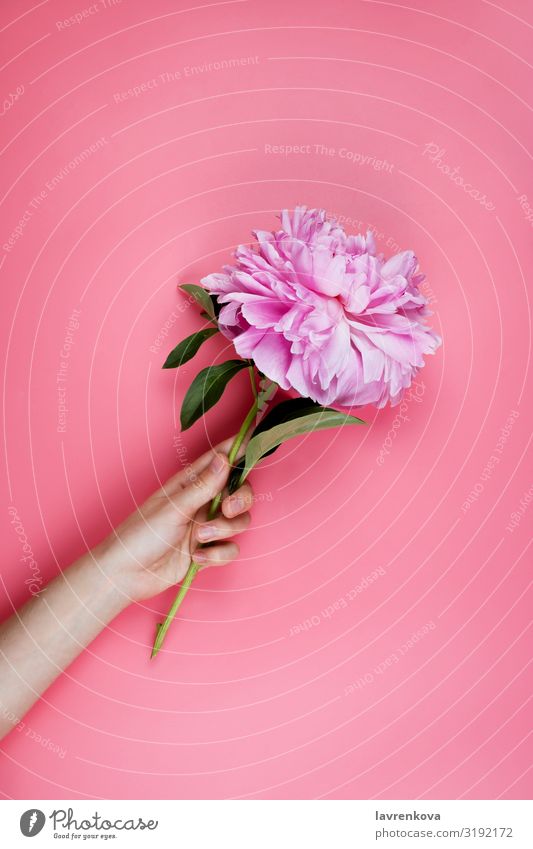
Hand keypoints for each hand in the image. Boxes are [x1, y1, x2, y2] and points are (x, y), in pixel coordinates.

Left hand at [94, 438, 252, 603]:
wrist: (127, 575)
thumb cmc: (140, 536)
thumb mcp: (173, 508)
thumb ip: (204, 486)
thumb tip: (225, 457)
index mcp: (190, 484)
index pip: (219, 459)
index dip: (238, 449)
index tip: (255, 442)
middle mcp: (201, 502)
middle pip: (240, 492)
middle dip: (240, 500)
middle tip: (228, 509)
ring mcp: (206, 527)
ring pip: (239, 522)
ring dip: (224, 531)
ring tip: (199, 539)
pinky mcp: (207, 551)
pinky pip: (230, 549)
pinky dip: (217, 555)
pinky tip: (197, 559)